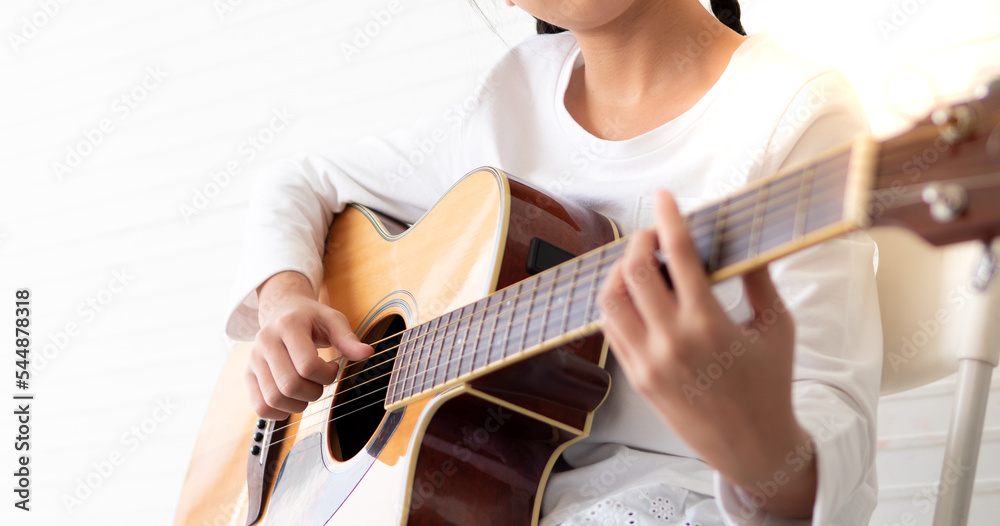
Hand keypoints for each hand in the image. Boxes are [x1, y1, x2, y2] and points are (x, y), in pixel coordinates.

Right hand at [246, 271, 372, 419]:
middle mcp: (265, 342)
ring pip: (273, 399)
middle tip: (320, 382)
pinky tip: (293, 399)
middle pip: (289, 385)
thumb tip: (367, 353)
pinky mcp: (248, 375)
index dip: (326, 375)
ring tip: (307, 390)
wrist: (281, 311)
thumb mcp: (333, 320)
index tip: (332, 368)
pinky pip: (260, 407)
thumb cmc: (310, 318)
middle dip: (313, 392)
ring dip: (298, 404)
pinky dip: (279, 413)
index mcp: (288, 326)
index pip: (307, 365)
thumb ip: (348, 338)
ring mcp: (253, 360)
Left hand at [598, 190, 815, 517]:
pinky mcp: (636, 378)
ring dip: (619, 271)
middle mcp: (672, 342)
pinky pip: (611, 329)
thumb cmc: (770, 385)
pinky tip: (634, 295)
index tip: (664, 197)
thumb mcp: (777, 327)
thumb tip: (746, 240)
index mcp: (708, 324)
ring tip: (640, 264)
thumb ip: (759, 279)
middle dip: (639, 241)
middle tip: (653, 235)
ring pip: (611, 300)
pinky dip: (616, 303)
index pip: (678, 256)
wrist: (752, 446)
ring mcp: (648, 362)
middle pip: (634, 271)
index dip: (668, 219)